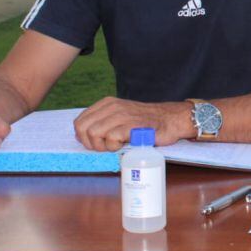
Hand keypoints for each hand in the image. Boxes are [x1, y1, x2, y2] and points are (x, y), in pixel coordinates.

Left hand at [73, 97, 191, 150]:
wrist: (171, 119)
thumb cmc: (145, 122)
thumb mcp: (121, 115)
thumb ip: (103, 121)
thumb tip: (82, 136)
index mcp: (107, 103)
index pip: (79, 122)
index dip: (83, 137)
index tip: (97, 143)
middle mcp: (112, 106)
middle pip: (82, 128)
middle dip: (90, 143)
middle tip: (105, 147)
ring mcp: (122, 115)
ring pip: (93, 133)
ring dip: (102, 146)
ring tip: (115, 146)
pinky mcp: (131, 125)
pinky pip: (110, 139)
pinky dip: (114, 147)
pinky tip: (123, 145)